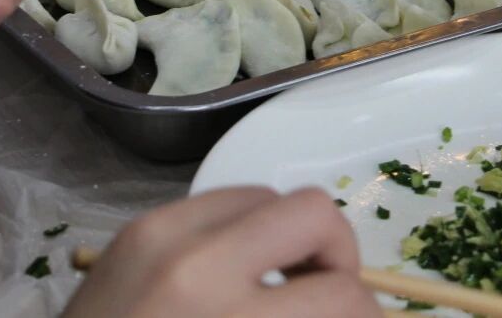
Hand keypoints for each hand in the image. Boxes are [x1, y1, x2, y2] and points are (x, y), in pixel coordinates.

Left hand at [63, 187, 380, 317]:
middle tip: (328, 299)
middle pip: (315, 214)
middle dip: (338, 259)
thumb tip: (364, 316)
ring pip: (270, 196)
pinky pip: (219, 202)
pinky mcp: (137, 228)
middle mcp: (198, 266)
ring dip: (288, 241)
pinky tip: (231, 276)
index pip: (342, 298)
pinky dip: (241, 233)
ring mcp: (160, 237)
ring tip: (278, 287)